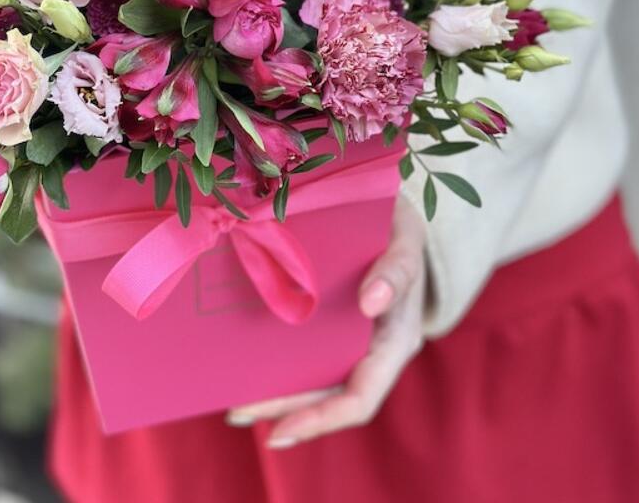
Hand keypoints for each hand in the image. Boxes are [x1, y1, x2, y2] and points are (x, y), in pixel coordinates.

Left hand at [226, 195, 426, 448]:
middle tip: (235, 412)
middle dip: (283, 410)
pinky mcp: (333, 325)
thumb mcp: (406, 237)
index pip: (360, 398)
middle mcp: (374, 350)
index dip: (321, 419)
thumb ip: (397, 268)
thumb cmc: (400, 224)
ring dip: (276, 394)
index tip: (280, 430)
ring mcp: (353, 340)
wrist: (392, 208)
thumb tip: (371, 303)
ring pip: (314, 380)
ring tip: (233, 402)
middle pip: (328, 397)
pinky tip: (246, 363)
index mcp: (397, 340)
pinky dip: (278, 363)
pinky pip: (307, 353)